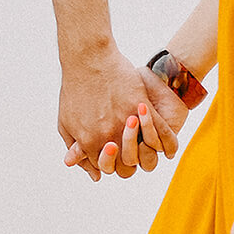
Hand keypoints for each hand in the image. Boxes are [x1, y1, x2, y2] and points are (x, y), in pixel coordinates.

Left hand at [57, 47, 161, 180]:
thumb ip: (77, 149)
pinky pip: (161, 132)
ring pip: (147, 152)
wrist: (88, 58)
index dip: (112, 163)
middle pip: (128, 166)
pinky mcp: (142, 107)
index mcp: (90, 143)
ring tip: (144, 140)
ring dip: (147, 148)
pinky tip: (166, 142)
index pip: (107, 168)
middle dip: (130, 160)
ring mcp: (127, 123)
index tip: (115, 153)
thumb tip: (95, 175)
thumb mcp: (67, 122)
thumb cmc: (75, 89)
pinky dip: (166, 140)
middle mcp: (109, 137)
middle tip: (130, 149)